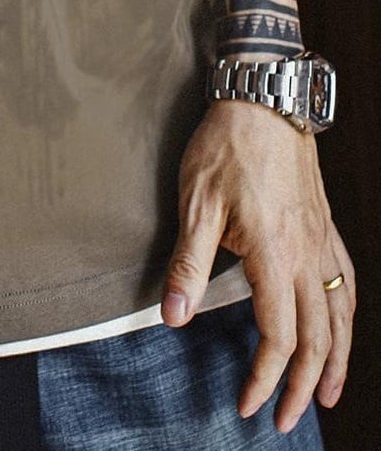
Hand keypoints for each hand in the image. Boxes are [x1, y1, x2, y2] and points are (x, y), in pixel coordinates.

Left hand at [162, 101, 354, 432]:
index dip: (266, 377)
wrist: (263, 101)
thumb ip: (188, 262)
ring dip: (337, 359)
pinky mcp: (324, 224)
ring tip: (330, 393)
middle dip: (304, 385)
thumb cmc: (225, 146)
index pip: (278, 335)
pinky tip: (343, 327)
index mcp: (273, 254)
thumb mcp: (195, 202)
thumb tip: (173, 315)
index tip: (248, 404)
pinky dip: (348, 315)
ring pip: (341, 313)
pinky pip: (346, 280)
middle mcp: (306, 253)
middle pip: (317, 336)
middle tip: (290, 419)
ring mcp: (320, 239)